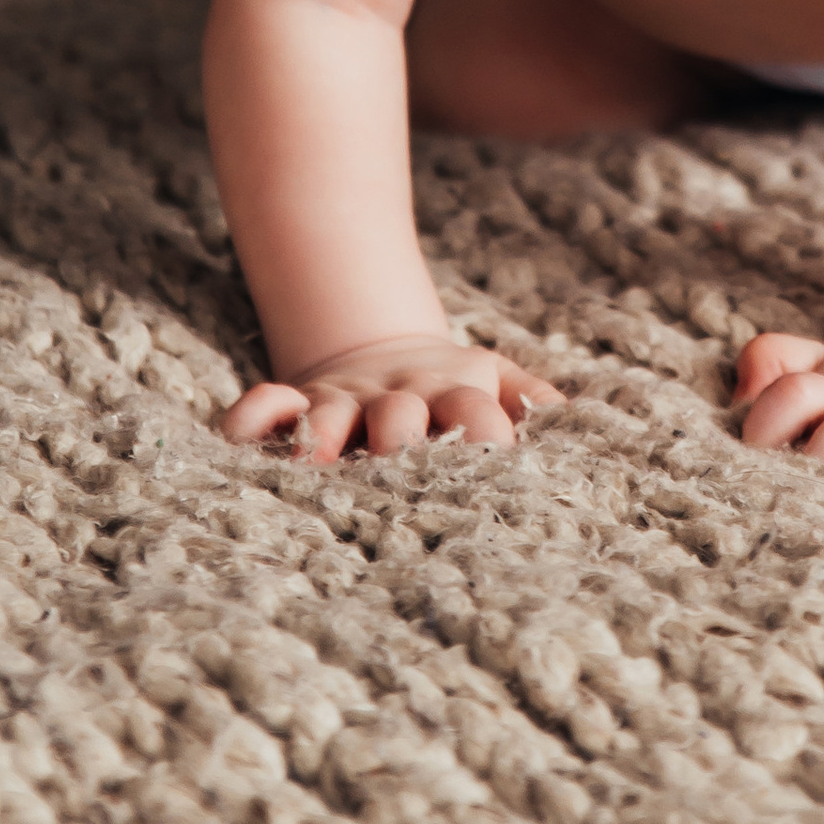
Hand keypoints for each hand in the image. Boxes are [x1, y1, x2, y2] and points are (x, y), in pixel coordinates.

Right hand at [219, 332, 563, 463]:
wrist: (385, 346)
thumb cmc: (456, 386)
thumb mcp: (501, 380)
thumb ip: (535, 397)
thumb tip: (585, 423)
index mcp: (457, 393)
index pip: (478, 413)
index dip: (487, 436)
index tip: (496, 466)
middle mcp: (401, 396)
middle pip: (401, 416)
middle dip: (402, 443)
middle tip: (404, 477)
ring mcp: (347, 397)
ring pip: (331, 413)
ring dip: (323, 436)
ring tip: (314, 465)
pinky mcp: (303, 399)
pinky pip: (267, 403)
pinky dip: (253, 417)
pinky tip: (237, 439)